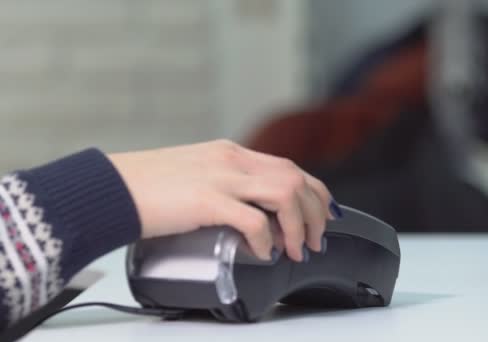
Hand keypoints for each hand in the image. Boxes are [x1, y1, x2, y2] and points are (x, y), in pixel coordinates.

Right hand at [108, 139, 335, 261]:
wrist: (111, 189)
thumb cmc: (148, 187)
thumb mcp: (196, 176)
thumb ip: (225, 187)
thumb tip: (251, 215)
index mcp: (231, 154)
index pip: (289, 167)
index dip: (314, 192)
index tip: (322, 214)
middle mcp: (232, 160)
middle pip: (296, 178)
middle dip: (315, 212)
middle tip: (315, 239)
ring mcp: (221, 178)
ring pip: (286, 193)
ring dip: (299, 225)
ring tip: (297, 249)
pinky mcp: (206, 200)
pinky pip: (254, 219)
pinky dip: (267, 239)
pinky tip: (265, 252)